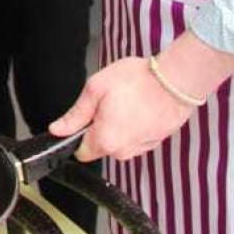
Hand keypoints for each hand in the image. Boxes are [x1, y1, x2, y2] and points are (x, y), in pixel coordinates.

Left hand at [49, 58, 194, 161]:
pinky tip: (141, 106)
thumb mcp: (96, 89)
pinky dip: (135, 125)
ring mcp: (141, 148)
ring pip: (119, 142)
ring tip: (128, 101)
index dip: (78, 135)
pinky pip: (136, 138)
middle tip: (109, 102)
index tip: (85, 118)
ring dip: (119, 125)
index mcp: (105, 140)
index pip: (81, 152)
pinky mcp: (155, 142)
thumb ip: (75, 114)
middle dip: (100, 127)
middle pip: (101, 146)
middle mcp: (123, 151)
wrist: (176, 81)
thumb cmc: (138, 81)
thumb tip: (57, 130)